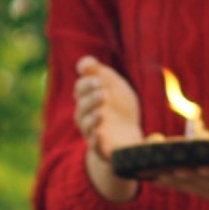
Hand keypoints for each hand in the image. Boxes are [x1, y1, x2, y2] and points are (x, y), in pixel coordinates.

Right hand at [72, 54, 143, 202]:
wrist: (128, 137)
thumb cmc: (120, 108)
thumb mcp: (114, 86)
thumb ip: (100, 72)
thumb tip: (84, 62)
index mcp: (88, 98)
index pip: (80, 89)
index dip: (87, 83)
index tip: (99, 79)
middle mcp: (85, 115)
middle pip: (82, 105)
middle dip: (90, 98)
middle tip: (102, 92)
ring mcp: (91, 131)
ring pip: (85, 124)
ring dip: (92, 117)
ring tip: (101, 112)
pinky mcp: (100, 148)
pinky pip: (93, 145)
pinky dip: (94, 140)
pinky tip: (99, 134)